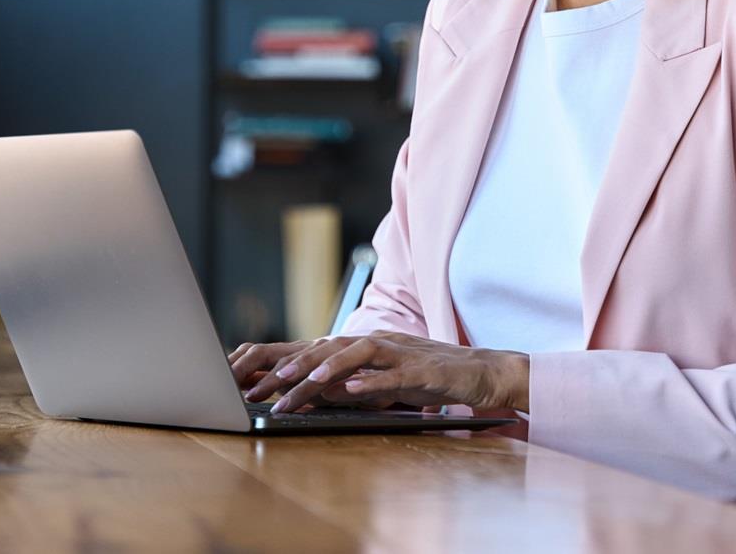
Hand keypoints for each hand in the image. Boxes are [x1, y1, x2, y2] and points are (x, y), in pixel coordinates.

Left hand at [227, 332, 528, 415]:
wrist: (482, 372)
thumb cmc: (431, 378)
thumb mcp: (384, 381)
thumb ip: (352, 383)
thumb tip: (316, 392)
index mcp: (367, 346)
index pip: (319, 351)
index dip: (285, 365)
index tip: (253, 384)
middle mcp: (379, 343)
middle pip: (329, 349)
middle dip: (294, 367)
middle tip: (263, 388)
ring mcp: (401, 354)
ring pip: (356, 355)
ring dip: (327, 368)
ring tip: (301, 383)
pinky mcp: (423, 371)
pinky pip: (394, 375)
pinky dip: (373, 382)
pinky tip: (353, 390)